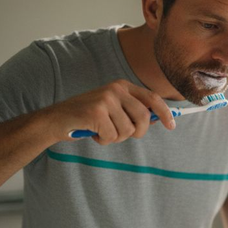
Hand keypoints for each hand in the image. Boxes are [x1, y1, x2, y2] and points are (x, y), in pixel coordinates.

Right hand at [47, 80, 175, 143]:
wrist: (56, 119)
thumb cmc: (87, 117)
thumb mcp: (112, 109)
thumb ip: (132, 111)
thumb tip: (159, 119)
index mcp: (122, 86)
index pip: (152, 98)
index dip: (165, 113)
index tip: (171, 125)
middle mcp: (116, 89)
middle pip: (143, 117)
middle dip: (136, 132)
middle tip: (120, 135)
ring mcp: (106, 99)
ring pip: (128, 130)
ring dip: (115, 137)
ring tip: (102, 131)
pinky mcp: (97, 112)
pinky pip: (112, 136)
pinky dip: (104, 140)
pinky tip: (93, 133)